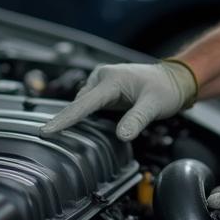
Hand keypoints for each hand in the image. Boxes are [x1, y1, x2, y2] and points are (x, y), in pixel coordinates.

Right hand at [39, 60, 197, 141]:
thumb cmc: (165, 89)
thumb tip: (121, 136)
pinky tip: (78, 130)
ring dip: (74, 119)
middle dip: (65, 121)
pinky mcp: (104, 91)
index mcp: (111, 80)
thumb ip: (137, 119)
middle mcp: (102, 78)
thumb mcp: (154, 105)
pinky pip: (88, 106)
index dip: (64, 119)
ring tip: (60, 136)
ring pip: (82, 105)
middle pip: (78, 105)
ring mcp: (102, 84)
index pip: (83, 103)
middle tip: (48, 140)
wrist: (174, 79)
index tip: (44, 131)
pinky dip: (83, 117)